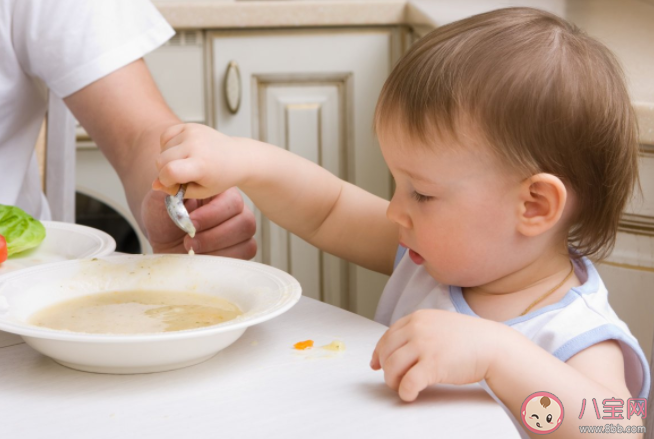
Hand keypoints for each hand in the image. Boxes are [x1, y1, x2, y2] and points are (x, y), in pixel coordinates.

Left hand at [141, 188, 256, 257]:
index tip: (190, 222)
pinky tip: (202, 258)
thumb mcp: (158, 201)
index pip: (232, 200)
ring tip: (191, 249)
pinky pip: (245, 254)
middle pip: (245, 221)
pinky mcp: (242, 249)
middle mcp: (236, 210)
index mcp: (220, 193)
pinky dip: (222, 259)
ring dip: (217, 248)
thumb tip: (170, 182)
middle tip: (188, 241)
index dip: (213, 214)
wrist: (163, 241)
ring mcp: (241, 231)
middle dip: (214, 235)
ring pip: (246, 241)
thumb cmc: (163, 218)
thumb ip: (167, 190)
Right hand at [153, 123, 249, 198]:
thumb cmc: (220, 177)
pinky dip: (168, 145)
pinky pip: (165, 136)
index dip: (166, 181)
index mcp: (202, 165)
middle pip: (160, 160)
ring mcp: (192, 133)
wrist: (238, 157)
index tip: (174, 185)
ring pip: (162, 149)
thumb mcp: (201, 191)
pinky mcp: (189, 126)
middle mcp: (196, 145)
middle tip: (181, 176)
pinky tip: (182, 151)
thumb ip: (177, 190)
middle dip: (165, 171)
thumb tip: (155, 184)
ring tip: (186, 163)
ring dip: (168, 159)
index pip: (169, 171)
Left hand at [370, 309, 502, 401]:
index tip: (376, 363)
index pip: (388, 335)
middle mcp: (418, 329)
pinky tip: (410, 395)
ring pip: (392, 367)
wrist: (493, 346)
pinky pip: (407, 383)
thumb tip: (398, 348)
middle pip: (386, 352)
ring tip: (402, 386)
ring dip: (393, 381)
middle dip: (386, 368)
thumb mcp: (439, 324)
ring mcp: (424, 346)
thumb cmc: (470, 339)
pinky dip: (404, 392)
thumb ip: (419, 330)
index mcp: (418, 318)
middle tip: (393, 379)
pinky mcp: (432, 365)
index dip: (379, 352)